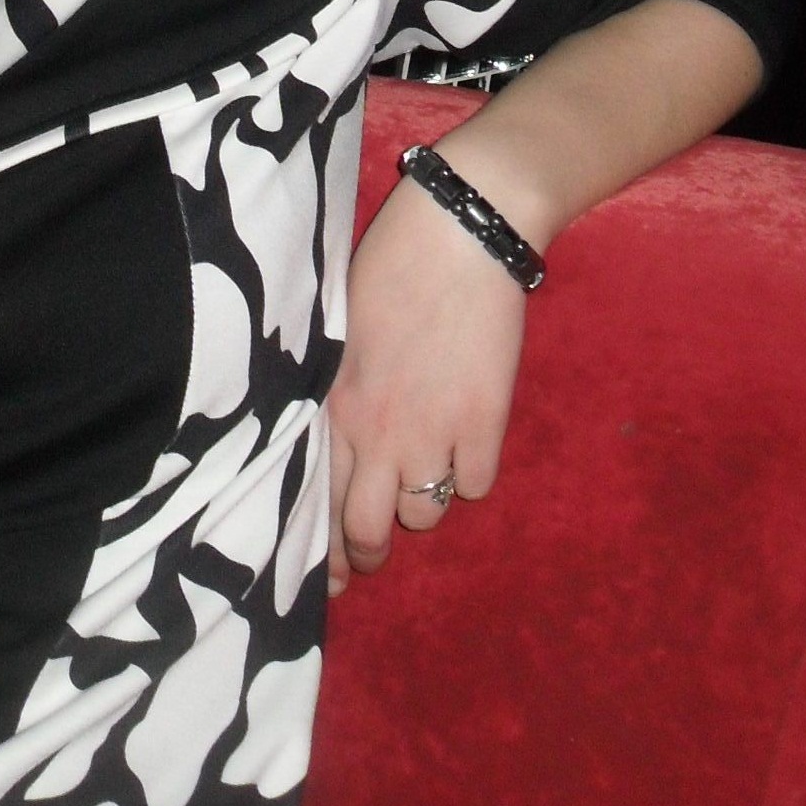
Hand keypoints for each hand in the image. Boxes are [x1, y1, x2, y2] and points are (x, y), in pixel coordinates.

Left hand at [326, 172, 526, 594]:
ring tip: (423, 470)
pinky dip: (470, 473)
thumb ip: (334, 392)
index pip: (320, 500)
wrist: (457, 236)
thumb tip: (330, 441)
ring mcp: (434, 432)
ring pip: (425, 514)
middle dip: (369, 550)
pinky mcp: (485, 424)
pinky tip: (464, 444)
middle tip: (372, 549)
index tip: (329, 570)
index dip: (325, 545)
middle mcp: (378, 431)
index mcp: (334, 405)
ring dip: (423, 500)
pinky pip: (476, 486)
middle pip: (370, 530)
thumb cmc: (388, 266)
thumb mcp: (338, 332)